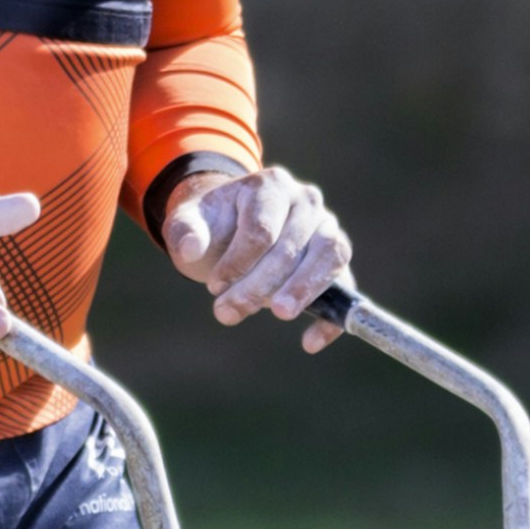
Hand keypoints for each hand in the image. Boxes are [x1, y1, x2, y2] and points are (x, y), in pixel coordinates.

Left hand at [157, 160, 351, 349]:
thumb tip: (189, 249)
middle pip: (291, 246)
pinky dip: (333, 316)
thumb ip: (184, 231)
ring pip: (329, 256)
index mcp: (270, 186)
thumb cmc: (212, 226)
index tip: (214, 286)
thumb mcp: (188, 223)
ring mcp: (326, 228)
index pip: (262, 229)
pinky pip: (345, 286)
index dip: (238, 263)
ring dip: (303, 290)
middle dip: (258, 286)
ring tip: (279, 313)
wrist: (231, 229)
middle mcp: (306, 201)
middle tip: (226, 313)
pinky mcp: (335, 258)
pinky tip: (310, 342)